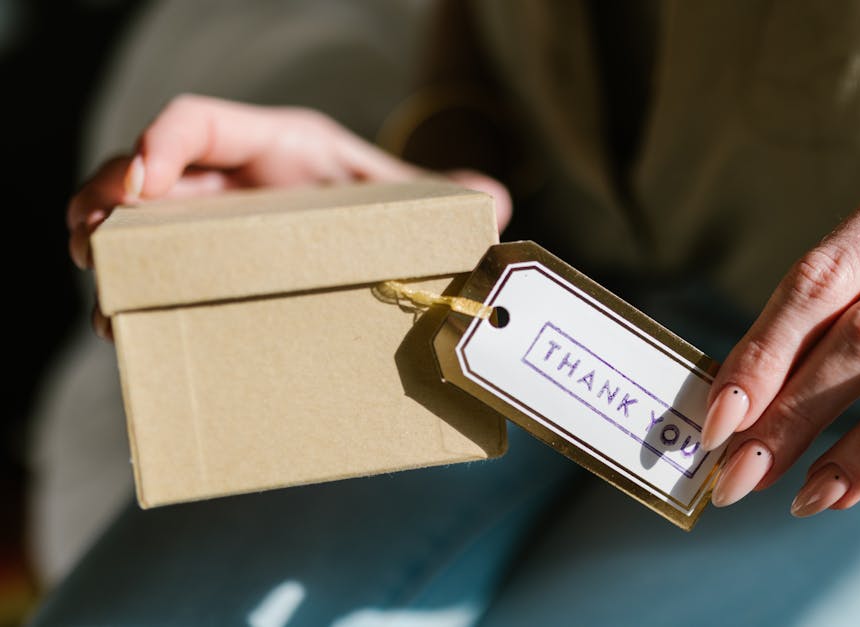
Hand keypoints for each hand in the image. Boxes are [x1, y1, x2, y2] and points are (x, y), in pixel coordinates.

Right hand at [67, 94, 510, 338]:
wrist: (395, 239)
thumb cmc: (398, 209)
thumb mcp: (417, 201)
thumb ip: (451, 199)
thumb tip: (493, 204)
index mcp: (281, 144)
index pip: (201, 121)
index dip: (159, 142)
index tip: (138, 183)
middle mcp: (240, 174)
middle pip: (150, 168)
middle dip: (106, 197)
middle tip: (88, 244)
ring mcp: (221, 218)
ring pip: (142, 219)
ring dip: (107, 245)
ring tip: (99, 295)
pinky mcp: (216, 259)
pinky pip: (162, 265)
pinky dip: (135, 290)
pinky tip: (124, 326)